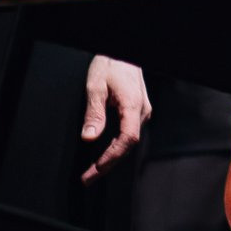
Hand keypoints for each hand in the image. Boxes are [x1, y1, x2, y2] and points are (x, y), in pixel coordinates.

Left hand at [79, 56, 150, 182]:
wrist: (123, 52)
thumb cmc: (111, 64)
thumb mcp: (95, 87)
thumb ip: (94, 113)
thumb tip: (89, 137)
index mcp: (133, 106)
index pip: (127, 139)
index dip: (112, 157)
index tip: (96, 169)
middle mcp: (142, 111)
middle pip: (128, 145)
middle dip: (108, 164)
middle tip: (88, 178)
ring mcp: (142, 111)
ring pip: (128, 141)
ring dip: (112, 157)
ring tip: (93, 170)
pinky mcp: (138, 110)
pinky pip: (129, 133)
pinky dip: (116, 146)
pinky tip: (105, 153)